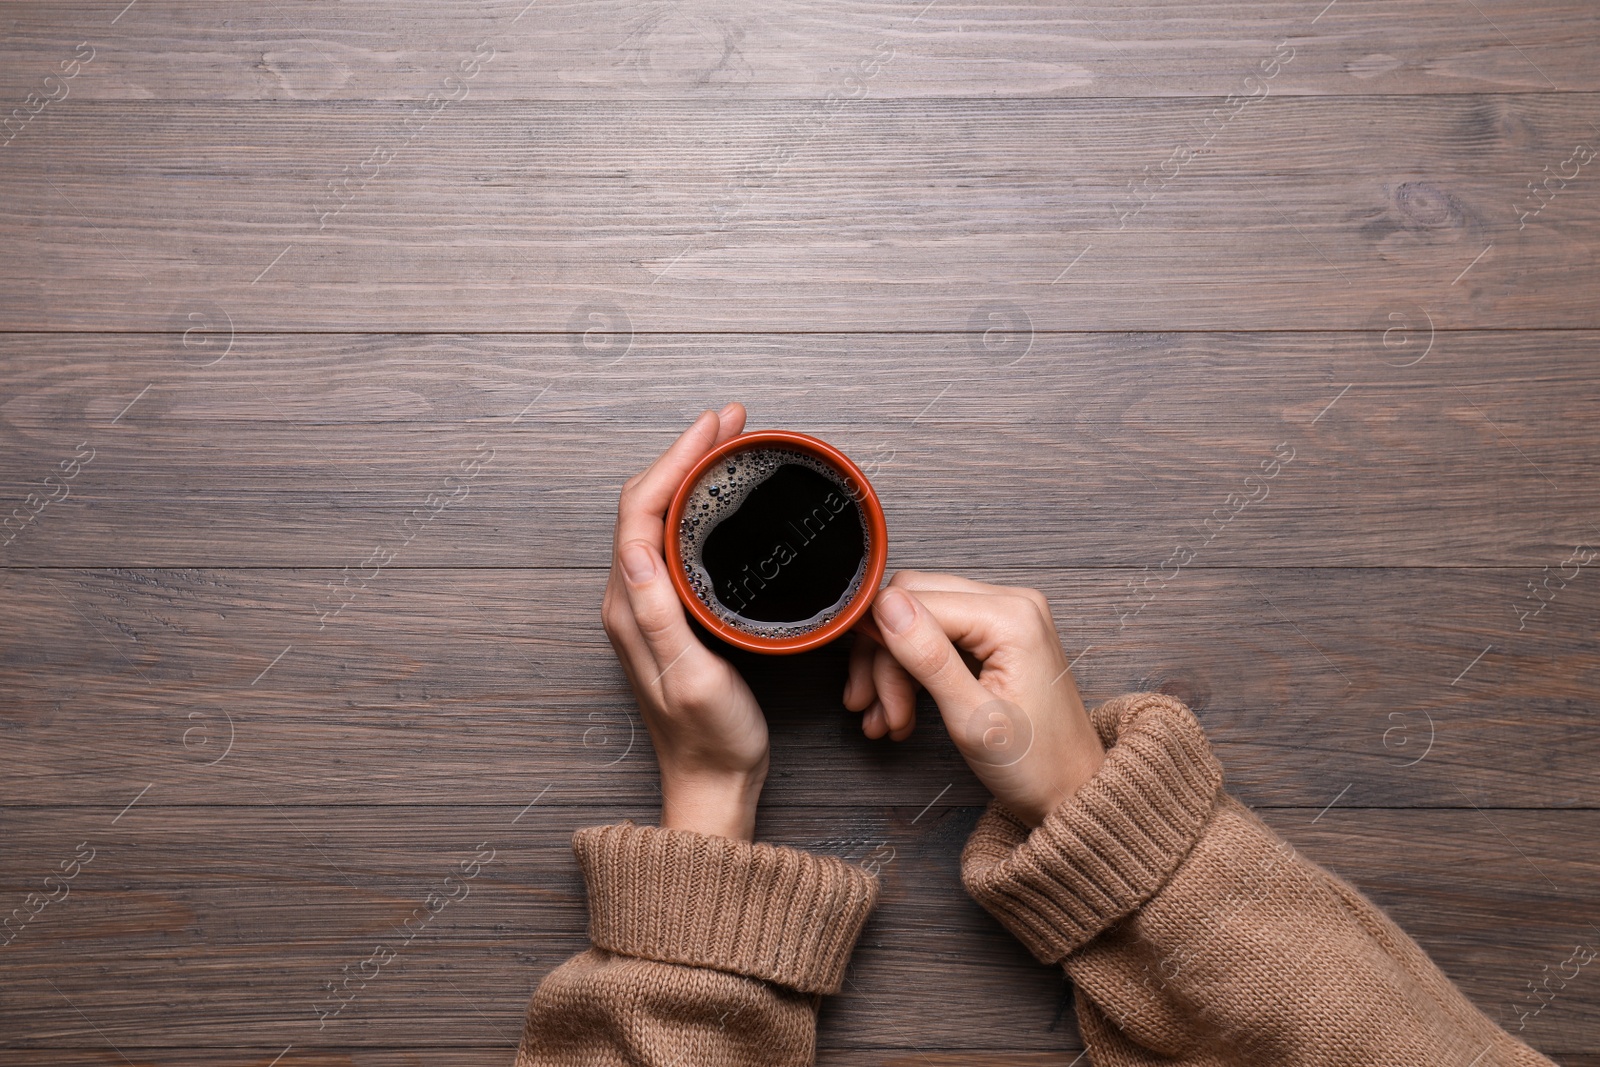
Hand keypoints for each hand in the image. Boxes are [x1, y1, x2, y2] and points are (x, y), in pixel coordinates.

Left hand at [602, 404, 768, 840]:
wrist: (713, 785)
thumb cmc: (710, 739)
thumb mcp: (692, 677)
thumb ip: (660, 615)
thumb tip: (636, 545)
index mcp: (630, 606)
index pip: (642, 509)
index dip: (677, 460)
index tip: (715, 427)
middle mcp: (631, 598)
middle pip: (648, 503)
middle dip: (687, 453)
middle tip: (733, 422)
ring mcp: (649, 605)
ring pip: (662, 518)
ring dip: (692, 474)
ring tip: (731, 445)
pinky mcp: (671, 614)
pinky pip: (677, 541)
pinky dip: (700, 507)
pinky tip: (726, 501)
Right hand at [843, 571, 1104, 826]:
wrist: (1072, 791)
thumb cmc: (1036, 765)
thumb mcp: (973, 718)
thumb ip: (928, 657)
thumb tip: (885, 606)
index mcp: (1011, 616)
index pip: (915, 601)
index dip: (880, 645)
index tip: (865, 694)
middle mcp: (1010, 603)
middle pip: (913, 603)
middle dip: (883, 659)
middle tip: (871, 709)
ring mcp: (1005, 616)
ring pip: (919, 620)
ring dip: (893, 670)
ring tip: (886, 720)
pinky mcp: (996, 635)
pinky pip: (938, 635)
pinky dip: (913, 671)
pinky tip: (901, 710)